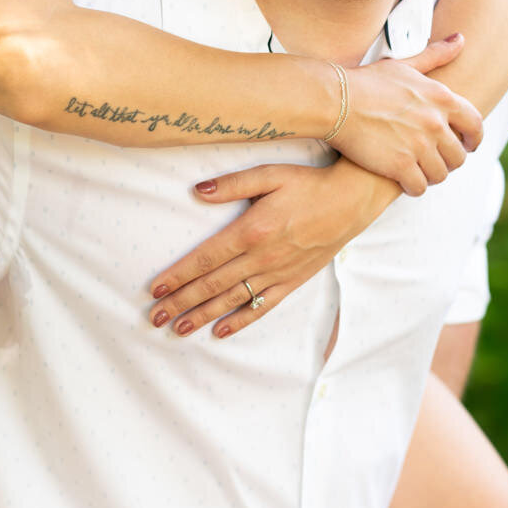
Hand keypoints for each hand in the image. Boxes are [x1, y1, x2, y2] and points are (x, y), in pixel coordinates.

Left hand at [149, 158, 394, 337]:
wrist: (352, 201)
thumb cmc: (309, 184)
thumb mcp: (269, 175)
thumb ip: (231, 185)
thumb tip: (196, 192)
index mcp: (251, 231)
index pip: (205, 259)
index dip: (178, 275)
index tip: (155, 289)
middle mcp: (262, 257)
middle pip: (212, 285)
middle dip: (181, 303)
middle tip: (155, 318)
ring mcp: (278, 273)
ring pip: (232, 300)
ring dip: (202, 316)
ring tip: (177, 329)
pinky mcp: (292, 281)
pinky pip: (262, 306)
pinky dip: (240, 321)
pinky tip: (220, 332)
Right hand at [335, 34, 482, 196]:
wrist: (335, 101)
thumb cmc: (366, 82)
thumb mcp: (405, 65)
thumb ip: (436, 55)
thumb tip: (460, 39)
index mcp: (441, 99)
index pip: (475, 125)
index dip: (474, 139)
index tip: (468, 145)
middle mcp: (436, 123)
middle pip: (458, 155)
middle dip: (449, 160)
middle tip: (435, 160)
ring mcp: (420, 146)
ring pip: (441, 174)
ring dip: (432, 175)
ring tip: (420, 172)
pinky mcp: (400, 166)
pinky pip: (420, 186)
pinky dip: (414, 187)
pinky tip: (404, 181)